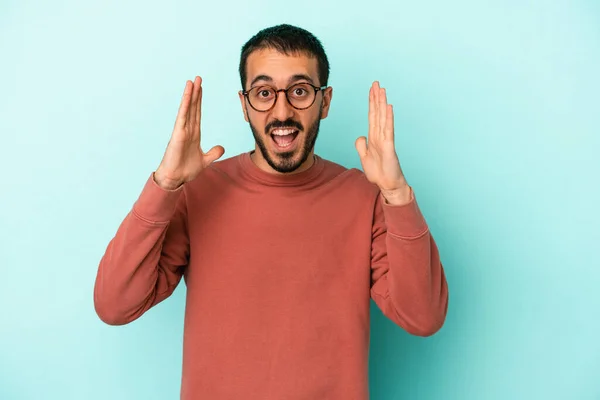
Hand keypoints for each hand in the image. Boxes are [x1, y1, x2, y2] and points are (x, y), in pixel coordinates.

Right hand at [154, 76, 224, 189]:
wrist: (176, 178)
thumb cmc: (186, 170)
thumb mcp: (205, 160)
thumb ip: (213, 153)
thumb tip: (221, 148)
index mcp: (194, 134)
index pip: (197, 113)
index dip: (199, 100)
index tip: (201, 88)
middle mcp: (188, 129)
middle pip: (193, 107)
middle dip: (196, 93)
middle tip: (198, 78)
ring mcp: (182, 130)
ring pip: (187, 108)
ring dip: (190, 94)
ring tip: (192, 80)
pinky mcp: (178, 134)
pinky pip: (182, 116)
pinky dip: (185, 104)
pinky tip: (187, 94)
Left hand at [355, 81, 409, 204]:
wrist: (387, 184)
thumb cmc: (379, 172)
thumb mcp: (364, 158)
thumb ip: (361, 146)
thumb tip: (360, 136)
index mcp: (373, 137)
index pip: (372, 116)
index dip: (371, 103)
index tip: (371, 90)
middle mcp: (380, 135)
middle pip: (377, 113)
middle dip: (376, 98)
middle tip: (376, 83)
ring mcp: (385, 140)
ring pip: (383, 118)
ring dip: (382, 104)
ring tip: (382, 90)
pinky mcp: (389, 147)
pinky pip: (388, 130)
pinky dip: (388, 118)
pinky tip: (388, 107)